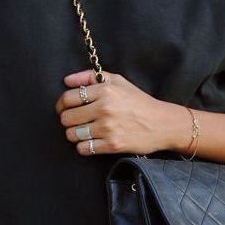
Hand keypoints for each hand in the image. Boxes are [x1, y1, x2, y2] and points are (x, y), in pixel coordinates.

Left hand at [55, 69, 180, 156]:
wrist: (162, 123)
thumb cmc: (139, 101)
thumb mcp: (118, 81)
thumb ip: (90, 76)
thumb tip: (66, 81)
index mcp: (105, 90)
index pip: (68, 98)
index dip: (62, 104)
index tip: (64, 108)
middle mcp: (105, 108)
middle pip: (67, 118)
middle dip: (68, 120)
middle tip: (75, 121)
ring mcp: (108, 128)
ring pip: (72, 134)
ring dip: (74, 134)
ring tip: (83, 131)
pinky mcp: (112, 145)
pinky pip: (84, 148)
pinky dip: (84, 147)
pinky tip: (91, 142)